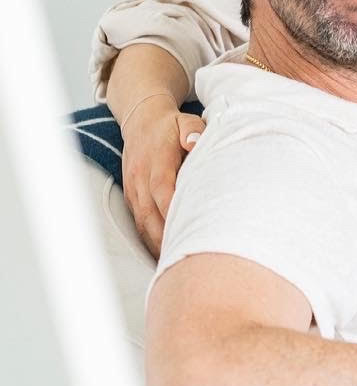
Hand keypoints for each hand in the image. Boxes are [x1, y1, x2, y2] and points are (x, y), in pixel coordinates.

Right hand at [120, 100, 205, 255]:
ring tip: (175, 266)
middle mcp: (141, 180)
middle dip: (166, 240)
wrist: (141, 119)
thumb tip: (195, 142)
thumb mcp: (185, 121)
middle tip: (186, 260)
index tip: (188, 232)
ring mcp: (134, 190)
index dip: (174, 213)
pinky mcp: (132, 196)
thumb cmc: (170, 124)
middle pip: (151, 216)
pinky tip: (163, 254)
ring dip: (156, 244)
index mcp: (156, 164)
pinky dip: (149, 239)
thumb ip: (192, 131)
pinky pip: (139, 222)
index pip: (163, 192)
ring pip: (143, 223)